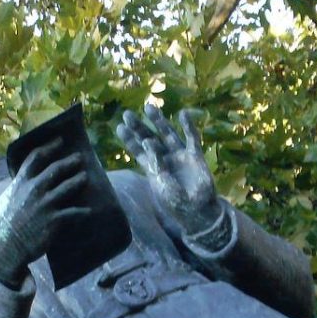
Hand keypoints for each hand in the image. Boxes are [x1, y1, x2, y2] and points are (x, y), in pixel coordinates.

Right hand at [0, 138, 89, 286]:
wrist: (4, 247)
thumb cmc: (2, 225)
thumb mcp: (6, 200)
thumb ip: (18, 188)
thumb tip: (23, 181)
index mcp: (20, 183)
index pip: (35, 157)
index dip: (49, 146)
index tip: (60, 140)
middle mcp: (33, 190)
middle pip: (55, 169)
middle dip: (69, 162)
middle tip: (80, 158)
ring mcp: (45, 204)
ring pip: (68, 187)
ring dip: (78, 181)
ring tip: (85, 178)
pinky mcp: (54, 220)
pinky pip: (73, 213)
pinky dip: (82, 212)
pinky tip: (89, 211)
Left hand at [117, 104, 220, 234]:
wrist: (197, 210)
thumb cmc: (175, 201)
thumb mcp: (161, 183)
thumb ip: (155, 162)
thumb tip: (148, 141)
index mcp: (153, 168)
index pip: (138, 150)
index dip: (129, 139)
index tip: (120, 127)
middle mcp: (165, 158)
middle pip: (150, 138)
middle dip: (139, 127)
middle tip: (127, 114)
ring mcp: (180, 155)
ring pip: (168, 134)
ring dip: (159, 122)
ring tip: (149, 107)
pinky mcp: (195, 156)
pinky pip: (192, 138)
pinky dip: (188, 126)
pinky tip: (182, 114)